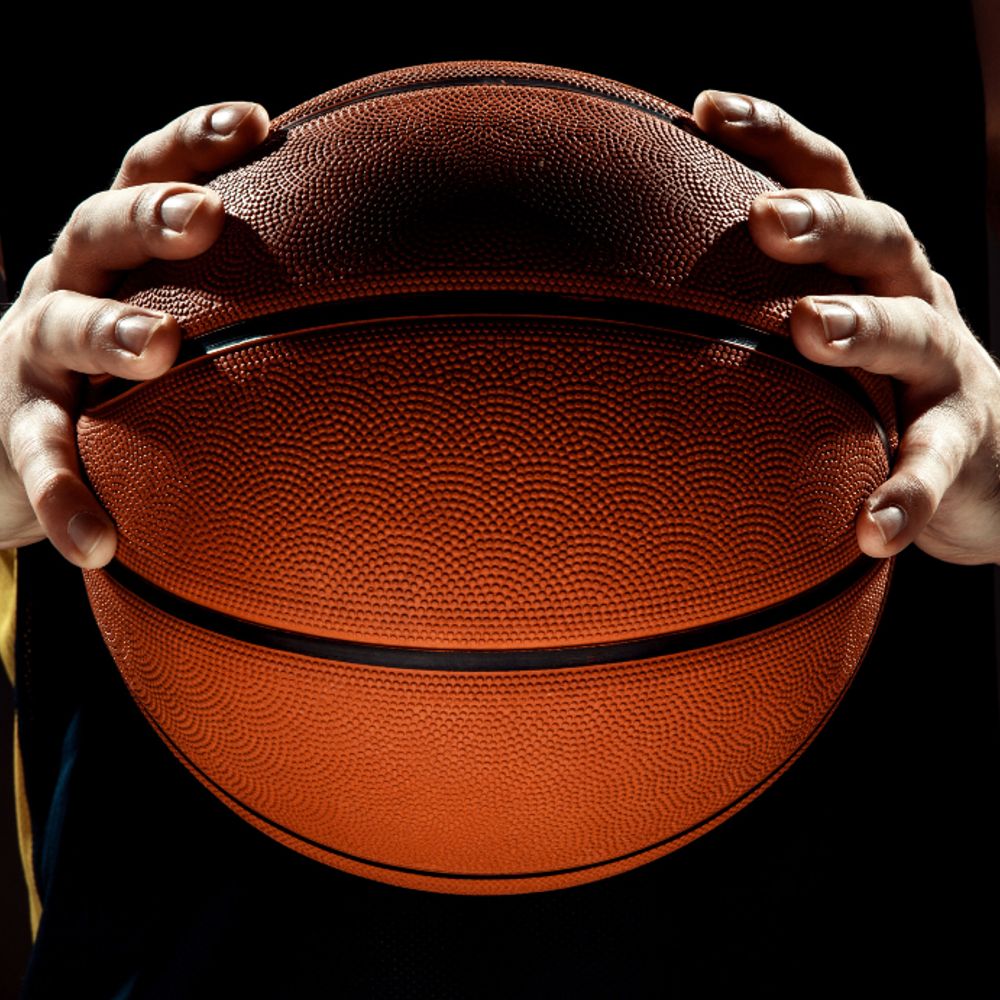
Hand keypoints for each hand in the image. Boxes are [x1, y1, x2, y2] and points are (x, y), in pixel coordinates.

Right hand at [0, 102, 269, 567]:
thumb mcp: (164, 314)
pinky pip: (35, 457)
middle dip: (150, 216)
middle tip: (207, 216)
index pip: (146, 172)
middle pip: (97, 226)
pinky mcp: (11, 429)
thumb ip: (235, 302)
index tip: (260, 123)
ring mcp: (31, 355)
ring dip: (108, 330)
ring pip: (61, 329)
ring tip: (158, 345)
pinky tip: (98, 542)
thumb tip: (375, 299)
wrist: (5, 434)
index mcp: (114, 252)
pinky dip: (63, 494)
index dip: (193, 143)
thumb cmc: (120, 371)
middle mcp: (67, 284)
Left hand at [693, 90, 999, 565]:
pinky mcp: (968, 441)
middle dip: (826, 221)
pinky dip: (906, 491)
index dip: (774, 137)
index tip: (704, 109)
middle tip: (770, 221)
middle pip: (880, 236)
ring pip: (914, 333)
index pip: (826, 177)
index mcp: (865, 264)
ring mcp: (945, 366)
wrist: (985, 460)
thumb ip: (751, 309)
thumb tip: (620, 307)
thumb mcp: (824, 331)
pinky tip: (870, 529)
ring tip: (812, 329)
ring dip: (864, 324)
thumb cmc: (870, 385)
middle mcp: (911, 296)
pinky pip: (937, 462)